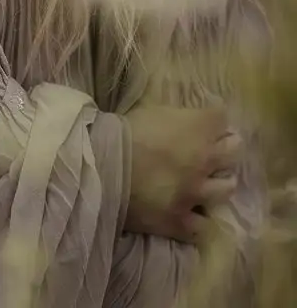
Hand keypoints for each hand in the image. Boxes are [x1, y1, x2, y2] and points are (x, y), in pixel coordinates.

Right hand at [123, 104, 241, 243]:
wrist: (103, 165)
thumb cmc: (125, 131)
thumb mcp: (154, 110)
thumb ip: (179, 117)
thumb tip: (191, 121)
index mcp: (197, 128)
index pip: (222, 117)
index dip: (215, 119)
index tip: (209, 122)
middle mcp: (205, 160)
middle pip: (235, 150)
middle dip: (227, 146)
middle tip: (215, 149)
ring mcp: (196, 193)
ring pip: (227, 188)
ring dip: (219, 182)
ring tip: (208, 182)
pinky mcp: (181, 221)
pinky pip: (202, 227)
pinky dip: (199, 220)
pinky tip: (193, 216)